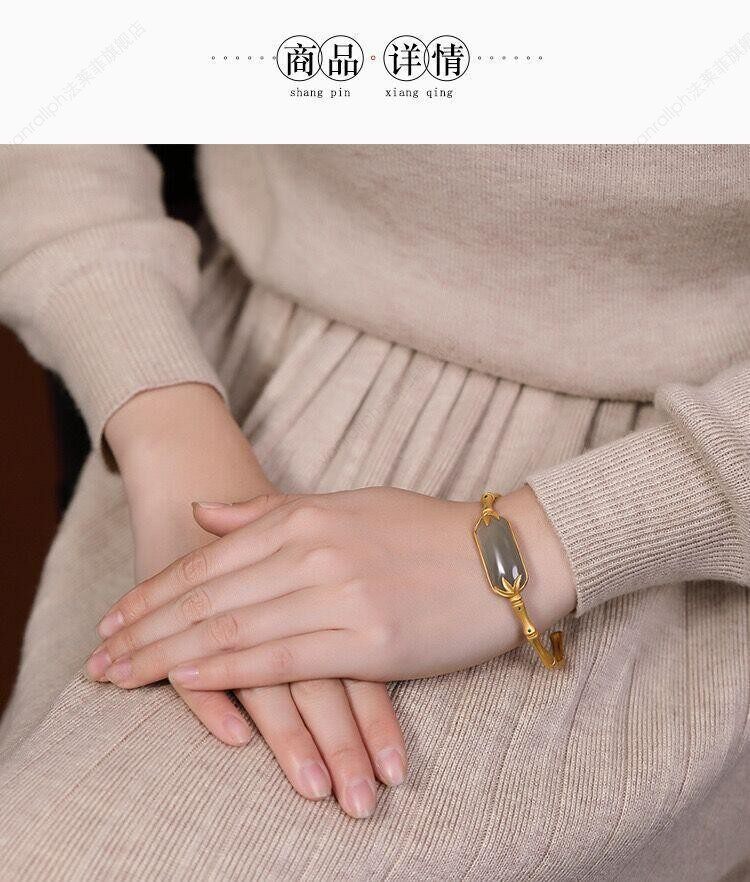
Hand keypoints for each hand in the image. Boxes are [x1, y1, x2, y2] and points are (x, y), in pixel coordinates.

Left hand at [91, 384, 406, 817]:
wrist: (503, 557)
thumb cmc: (424, 531)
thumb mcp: (344, 505)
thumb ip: (271, 512)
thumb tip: (204, 513)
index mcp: (306, 517)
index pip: (210, 560)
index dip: (156, 591)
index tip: (115, 617)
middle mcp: (314, 551)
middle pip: (209, 595)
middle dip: (146, 627)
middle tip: (99, 655)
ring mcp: (339, 595)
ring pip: (233, 626)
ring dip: (169, 654)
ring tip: (123, 674)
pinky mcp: (368, 641)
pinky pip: (282, 657)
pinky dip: (228, 669)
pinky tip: (188, 679)